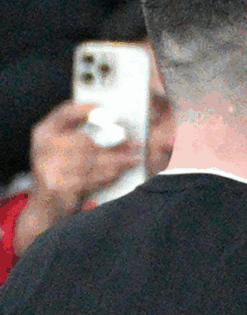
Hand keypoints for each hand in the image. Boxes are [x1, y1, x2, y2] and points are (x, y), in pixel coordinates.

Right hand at [14, 101, 139, 254]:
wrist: (46, 207)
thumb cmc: (61, 171)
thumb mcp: (61, 148)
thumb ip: (79, 132)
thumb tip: (115, 124)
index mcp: (43, 133)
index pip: (64, 113)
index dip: (84, 109)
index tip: (103, 107)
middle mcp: (43, 148)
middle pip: (88, 140)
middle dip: (116, 144)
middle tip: (136, 143)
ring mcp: (50, 168)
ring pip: (95, 160)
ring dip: (119, 160)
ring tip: (135, 157)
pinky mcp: (60, 186)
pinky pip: (94, 177)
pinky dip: (111, 174)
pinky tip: (123, 170)